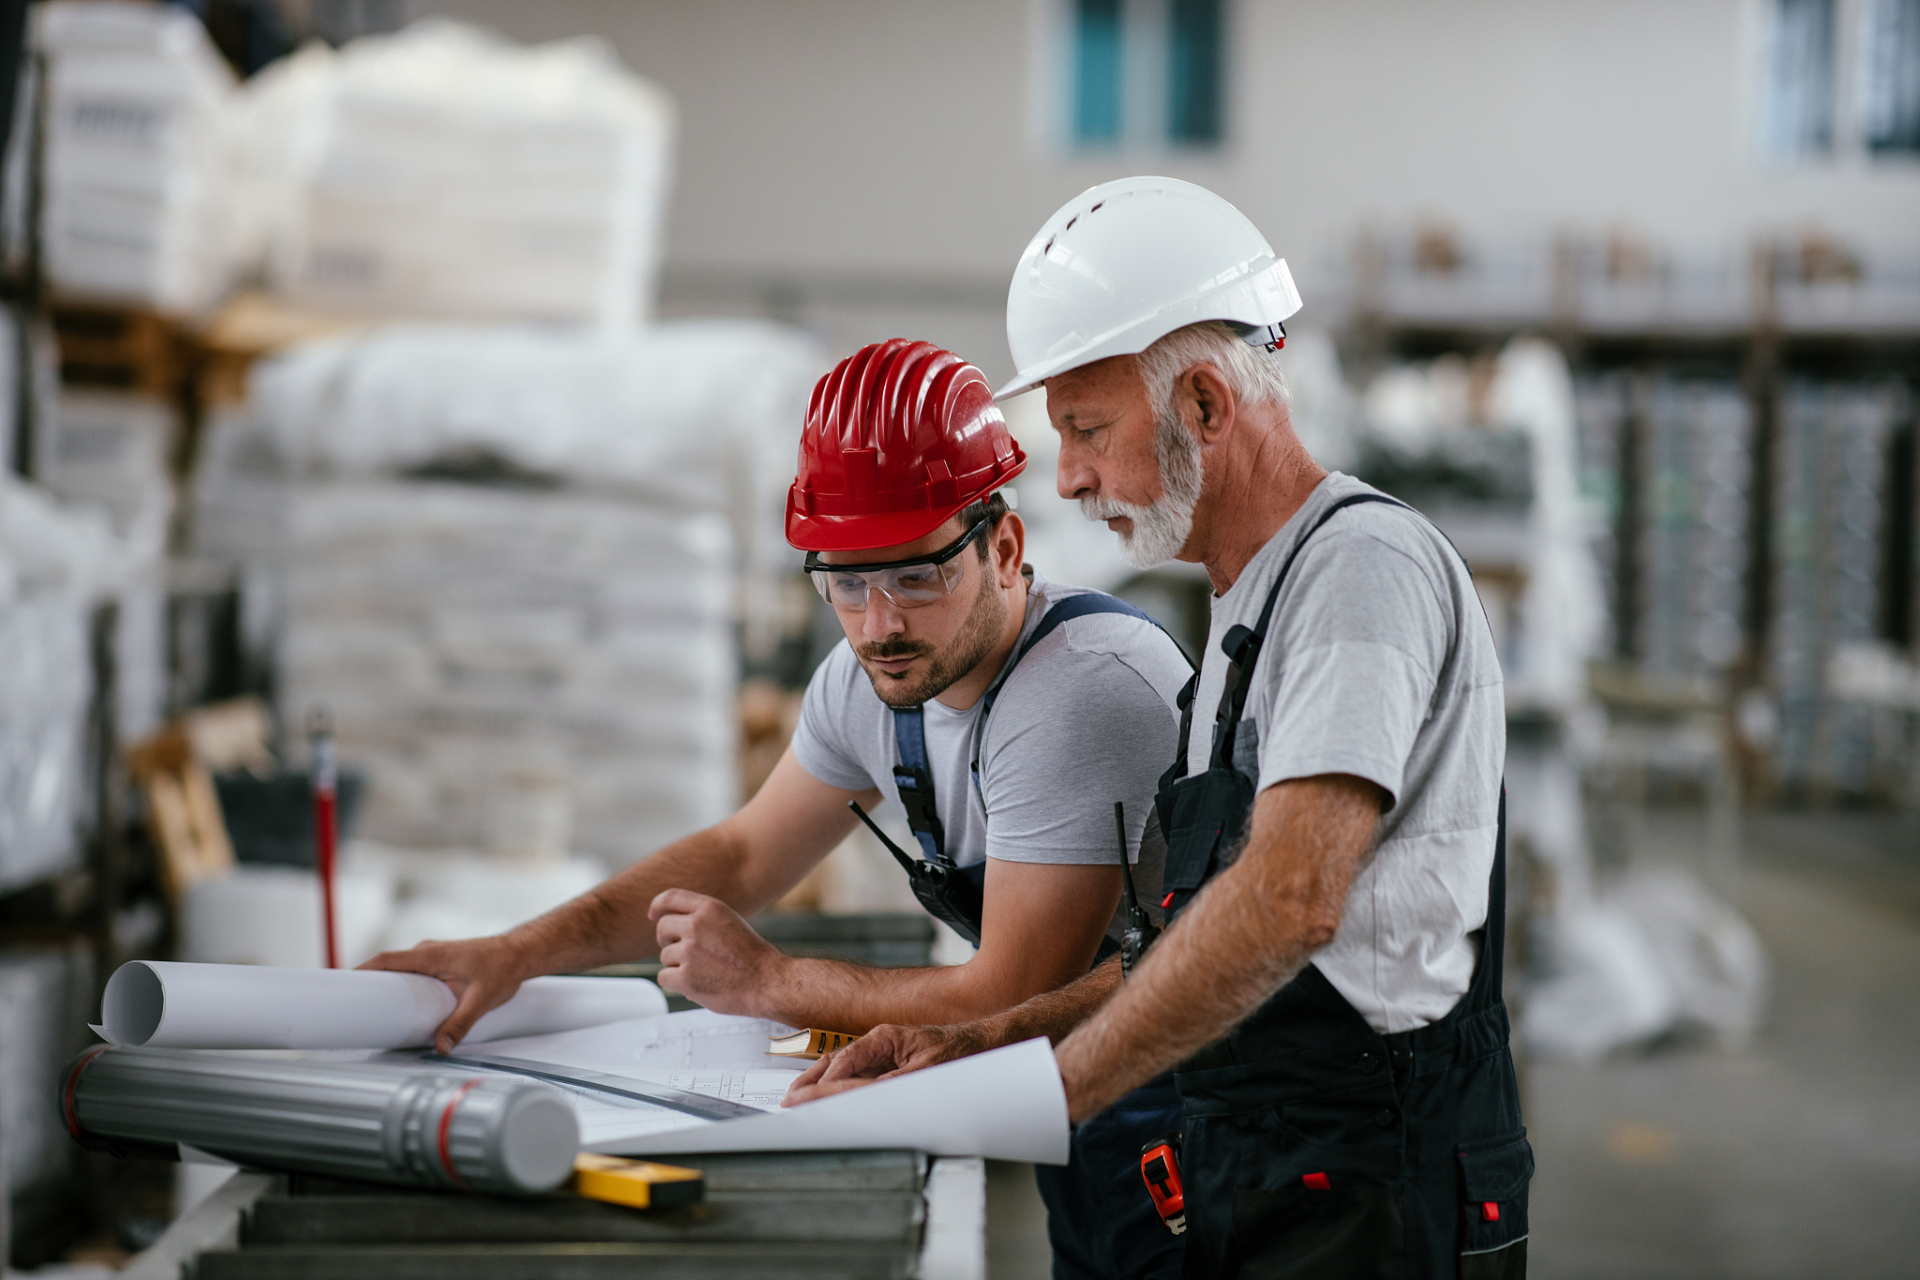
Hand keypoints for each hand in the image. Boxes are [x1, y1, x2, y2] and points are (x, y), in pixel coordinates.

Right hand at [359, 935, 531, 1054]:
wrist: (520, 954)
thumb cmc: (502, 968)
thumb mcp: (481, 999)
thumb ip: (460, 1023)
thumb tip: (441, 1046)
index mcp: (429, 954)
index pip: (385, 960)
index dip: (360, 971)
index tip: (340, 986)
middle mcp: (426, 952)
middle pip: (386, 967)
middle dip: (366, 984)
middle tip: (349, 1008)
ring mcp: (432, 957)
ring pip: (399, 971)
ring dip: (384, 987)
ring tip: (368, 1011)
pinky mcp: (438, 964)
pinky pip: (411, 974)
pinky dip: (400, 987)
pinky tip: (399, 1006)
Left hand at [648, 889, 785, 1015]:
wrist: (767, 981)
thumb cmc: (750, 955)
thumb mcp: (729, 922)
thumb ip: (702, 918)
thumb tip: (668, 921)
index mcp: (709, 908)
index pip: (670, 898)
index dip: (658, 906)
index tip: (653, 915)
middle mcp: (696, 925)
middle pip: (662, 928)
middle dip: (668, 940)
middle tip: (683, 953)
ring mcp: (689, 951)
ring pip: (665, 956)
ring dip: (678, 966)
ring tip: (704, 971)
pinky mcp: (685, 977)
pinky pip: (664, 977)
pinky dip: (677, 984)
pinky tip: (697, 984)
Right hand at [782, 1021, 990, 1104]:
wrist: (983, 1046)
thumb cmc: (958, 1052)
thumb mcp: (922, 1072)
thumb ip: (886, 1084)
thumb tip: (856, 1095)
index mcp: (883, 1038)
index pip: (844, 1062)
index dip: (823, 1084)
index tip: (804, 1099)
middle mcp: (879, 1045)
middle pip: (836, 1063)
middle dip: (812, 1082)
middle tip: (790, 1102)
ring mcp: (883, 1056)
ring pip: (842, 1070)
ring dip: (820, 1085)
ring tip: (798, 1099)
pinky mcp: (889, 1068)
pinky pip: (857, 1078)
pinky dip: (838, 1088)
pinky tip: (826, 1098)